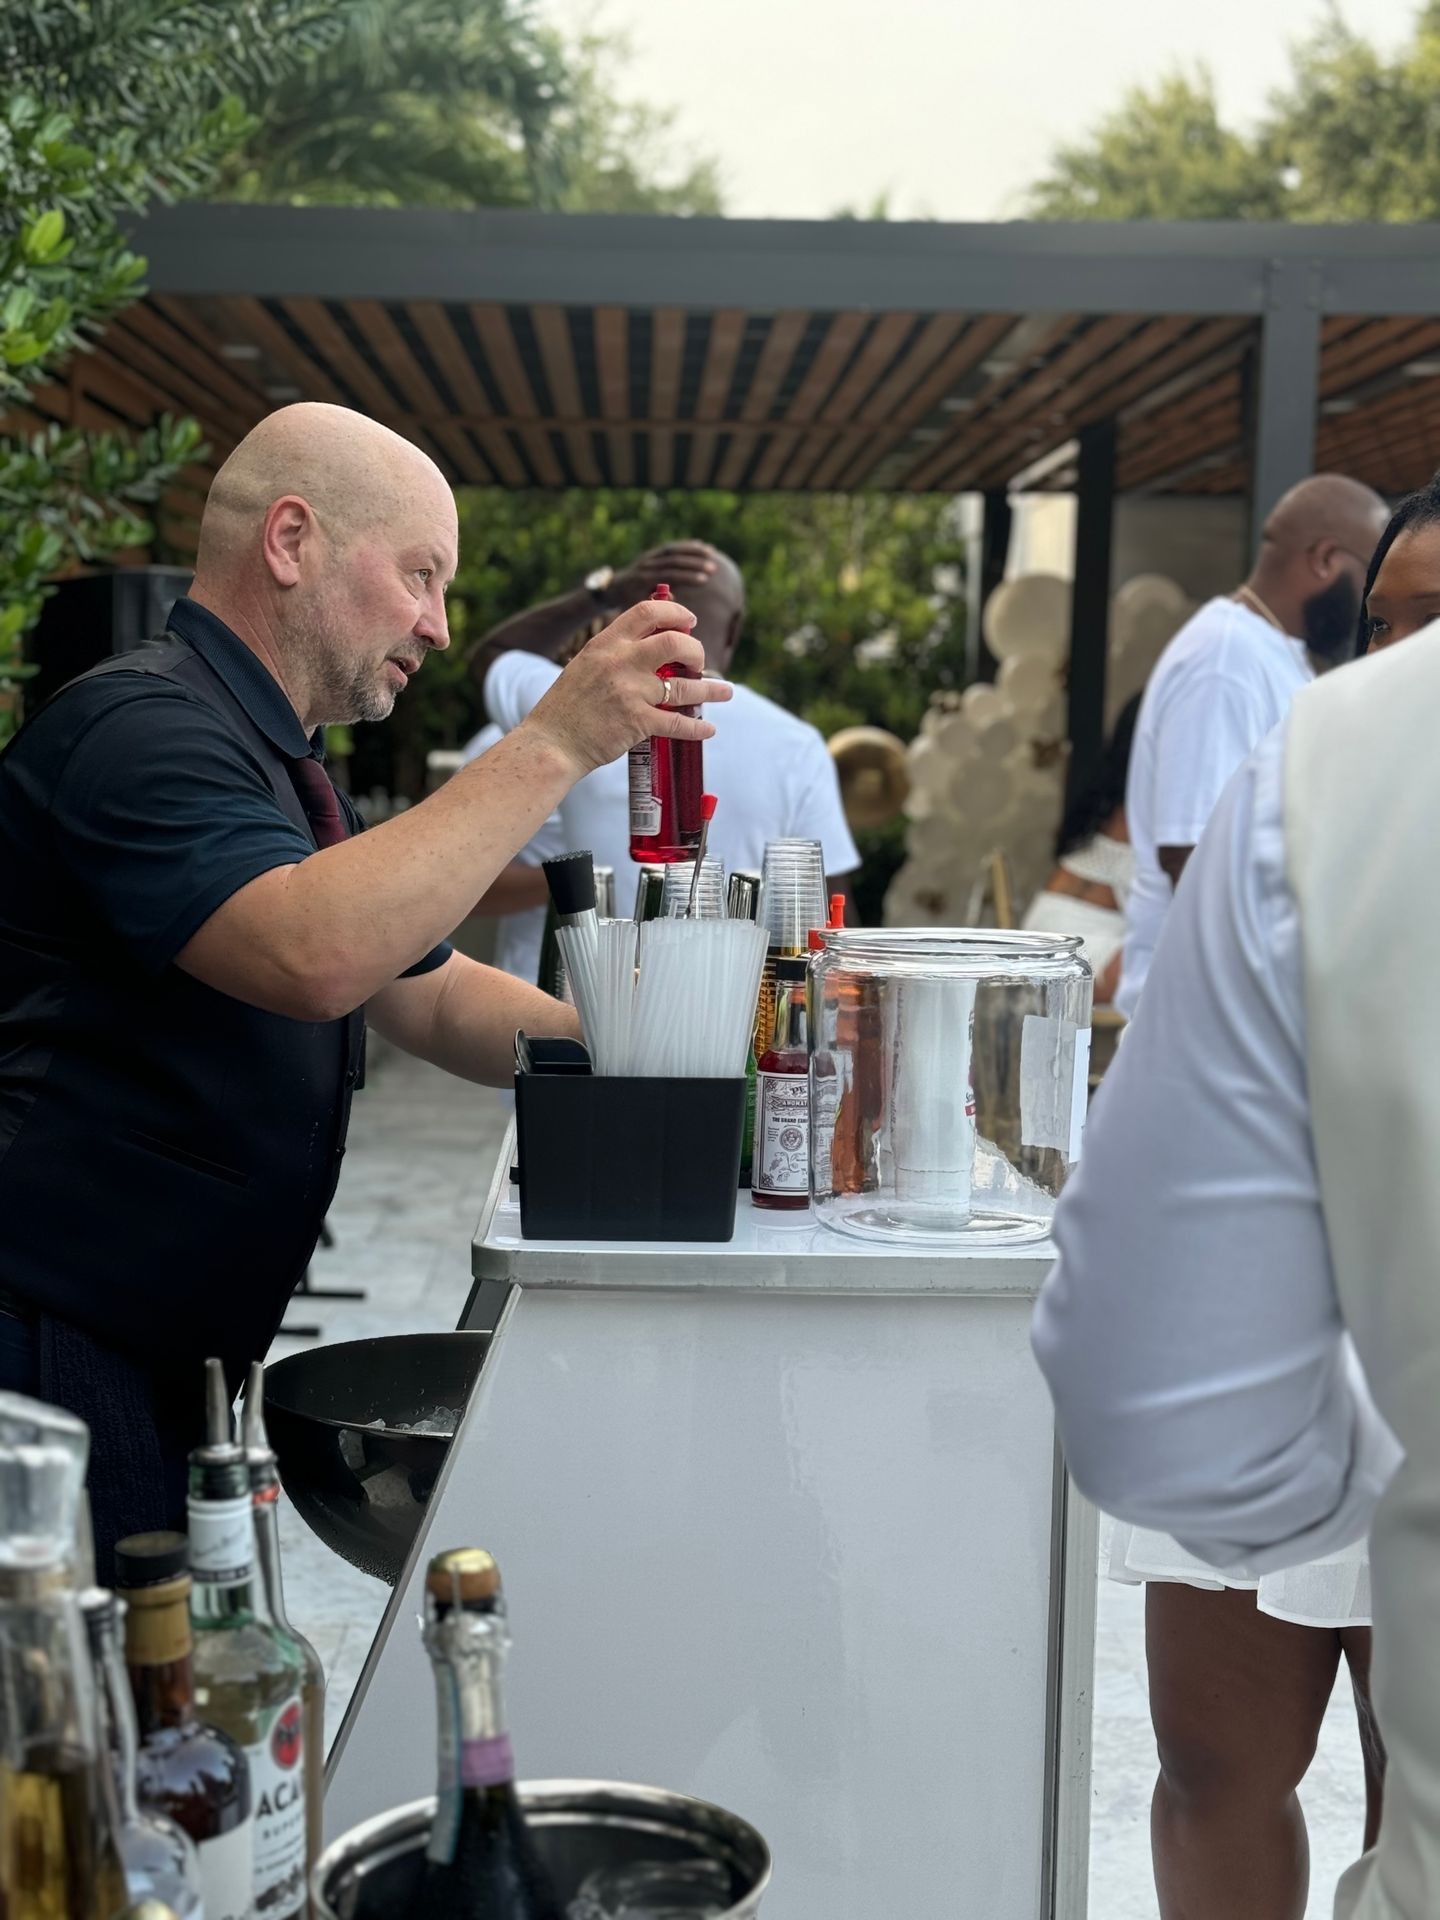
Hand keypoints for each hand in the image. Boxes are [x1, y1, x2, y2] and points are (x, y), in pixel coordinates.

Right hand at [521, 597, 732, 778]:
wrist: (552, 743)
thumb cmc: (566, 707)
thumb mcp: (585, 665)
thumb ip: (615, 654)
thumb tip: (649, 648)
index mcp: (606, 643)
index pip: (648, 612)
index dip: (676, 613)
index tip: (689, 621)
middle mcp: (620, 662)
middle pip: (675, 642)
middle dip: (696, 651)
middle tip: (700, 662)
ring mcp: (630, 692)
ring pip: (685, 686)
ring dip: (711, 689)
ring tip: (726, 692)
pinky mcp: (637, 722)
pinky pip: (678, 723)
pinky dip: (697, 728)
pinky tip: (708, 729)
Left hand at [606, 542, 718, 610]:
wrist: (615, 588)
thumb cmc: (629, 604)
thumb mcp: (639, 607)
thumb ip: (655, 603)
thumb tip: (673, 595)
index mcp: (643, 580)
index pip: (669, 575)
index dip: (687, 577)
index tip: (704, 581)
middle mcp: (646, 565)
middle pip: (672, 560)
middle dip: (694, 563)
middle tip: (712, 568)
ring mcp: (648, 558)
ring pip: (672, 550)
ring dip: (693, 551)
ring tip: (712, 554)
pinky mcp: (651, 554)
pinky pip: (671, 547)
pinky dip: (687, 547)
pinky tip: (703, 547)